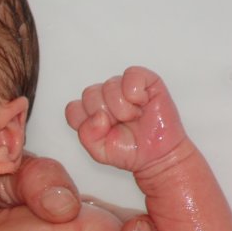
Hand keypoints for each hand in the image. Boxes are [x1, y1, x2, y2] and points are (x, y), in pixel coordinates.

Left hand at [65, 66, 185, 172]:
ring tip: (134, 117)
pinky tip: (142, 103)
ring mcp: (123, 87)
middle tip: (122, 125)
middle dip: (107, 115)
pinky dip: (135, 92)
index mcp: (90, 112)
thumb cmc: (130, 151)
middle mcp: (104, 96)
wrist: (158, 156)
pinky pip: (131, 75)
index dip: (87, 121)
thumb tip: (97, 116)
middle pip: (89, 95)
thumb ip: (88, 135)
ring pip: (109, 86)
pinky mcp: (145, 80)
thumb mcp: (100, 151)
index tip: (103, 131)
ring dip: (122, 107)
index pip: (73, 108)